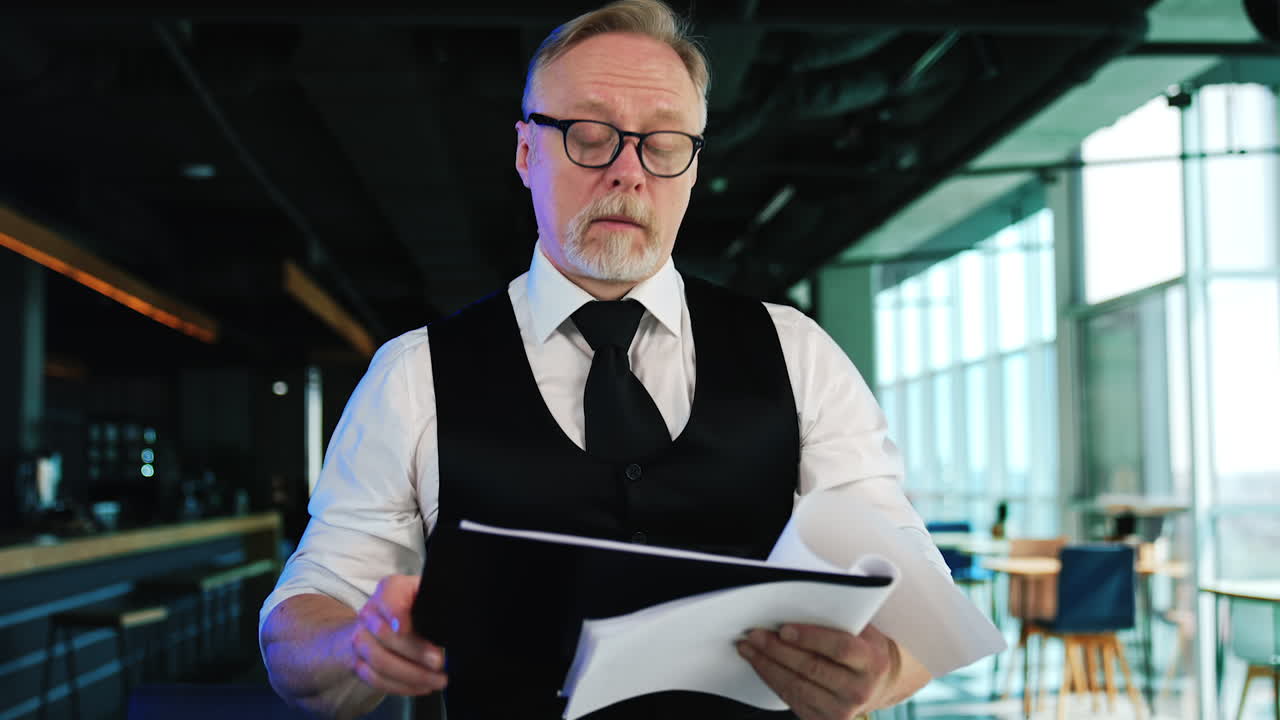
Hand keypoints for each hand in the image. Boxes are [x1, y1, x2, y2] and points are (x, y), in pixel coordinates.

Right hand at [347, 574, 447, 696]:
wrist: (381, 618)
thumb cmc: (414, 604)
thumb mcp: (426, 592)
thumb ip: (439, 599)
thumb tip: (458, 616)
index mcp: (389, 590)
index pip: (389, 600)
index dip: (397, 614)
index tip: (405, 628)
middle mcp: (370, 613)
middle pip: (385, 635)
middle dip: (414, 651)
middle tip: (439, 662)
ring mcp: (361, 638)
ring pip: (379, 661)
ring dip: (411, 675)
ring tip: (437, 680)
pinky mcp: (359, 662)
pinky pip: (376, 679)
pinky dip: (401, 686)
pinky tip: (422, 687)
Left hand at [736, 623, 899, 719]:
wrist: (882, 683)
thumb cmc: (866, 649)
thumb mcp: (863, 630)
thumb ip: (837, 621)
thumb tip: (794, 607)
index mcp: (872, 661)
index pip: (840, 648)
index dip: (810, 638)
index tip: (784, 629)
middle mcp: (859, 689)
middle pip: (812, 668)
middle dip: (777, 650)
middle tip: (755, 635)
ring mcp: (842, 710)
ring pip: (797, 686)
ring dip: (767, 666)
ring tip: (749, 649)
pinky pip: (793, 700)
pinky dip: (773, 681)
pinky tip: (761, 666)